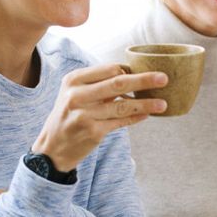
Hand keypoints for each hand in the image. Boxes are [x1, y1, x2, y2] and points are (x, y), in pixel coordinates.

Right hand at [31, 64, 167, 171]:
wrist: (52, 147)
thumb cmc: (69, 115)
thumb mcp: (74, 93)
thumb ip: (97, 83)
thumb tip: (131, 73)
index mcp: (74, 80)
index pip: (109, 69)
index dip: (129, 69)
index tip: (146, 69)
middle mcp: (77, 95)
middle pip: (118, 83)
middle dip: (144, 80)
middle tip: (164, 78)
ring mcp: (85, 114)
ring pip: (123, 105)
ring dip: (146, 104)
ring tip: (163, 104)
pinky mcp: (93, 132)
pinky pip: (121, 122)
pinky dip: (136, 118)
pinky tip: (147, 115)